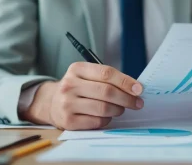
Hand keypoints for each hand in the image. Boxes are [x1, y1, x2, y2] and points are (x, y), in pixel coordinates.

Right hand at [22, 63, 143, 129]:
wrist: (52, 102)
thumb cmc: (78, 87)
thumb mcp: (88, 75)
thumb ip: (108, 78)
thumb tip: (134, 87)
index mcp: (77, 69)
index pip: (106, 73)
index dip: (125, 81)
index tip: (139, 89)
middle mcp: (70, 84)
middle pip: (107, 92)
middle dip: (127, 98)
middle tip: (137, 103)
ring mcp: (67, 103)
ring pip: (103, 108)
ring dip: (118, 110)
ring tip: (121, 108)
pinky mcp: (68, 121)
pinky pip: (97, 122)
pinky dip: (107, 120)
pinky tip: (107, 116)